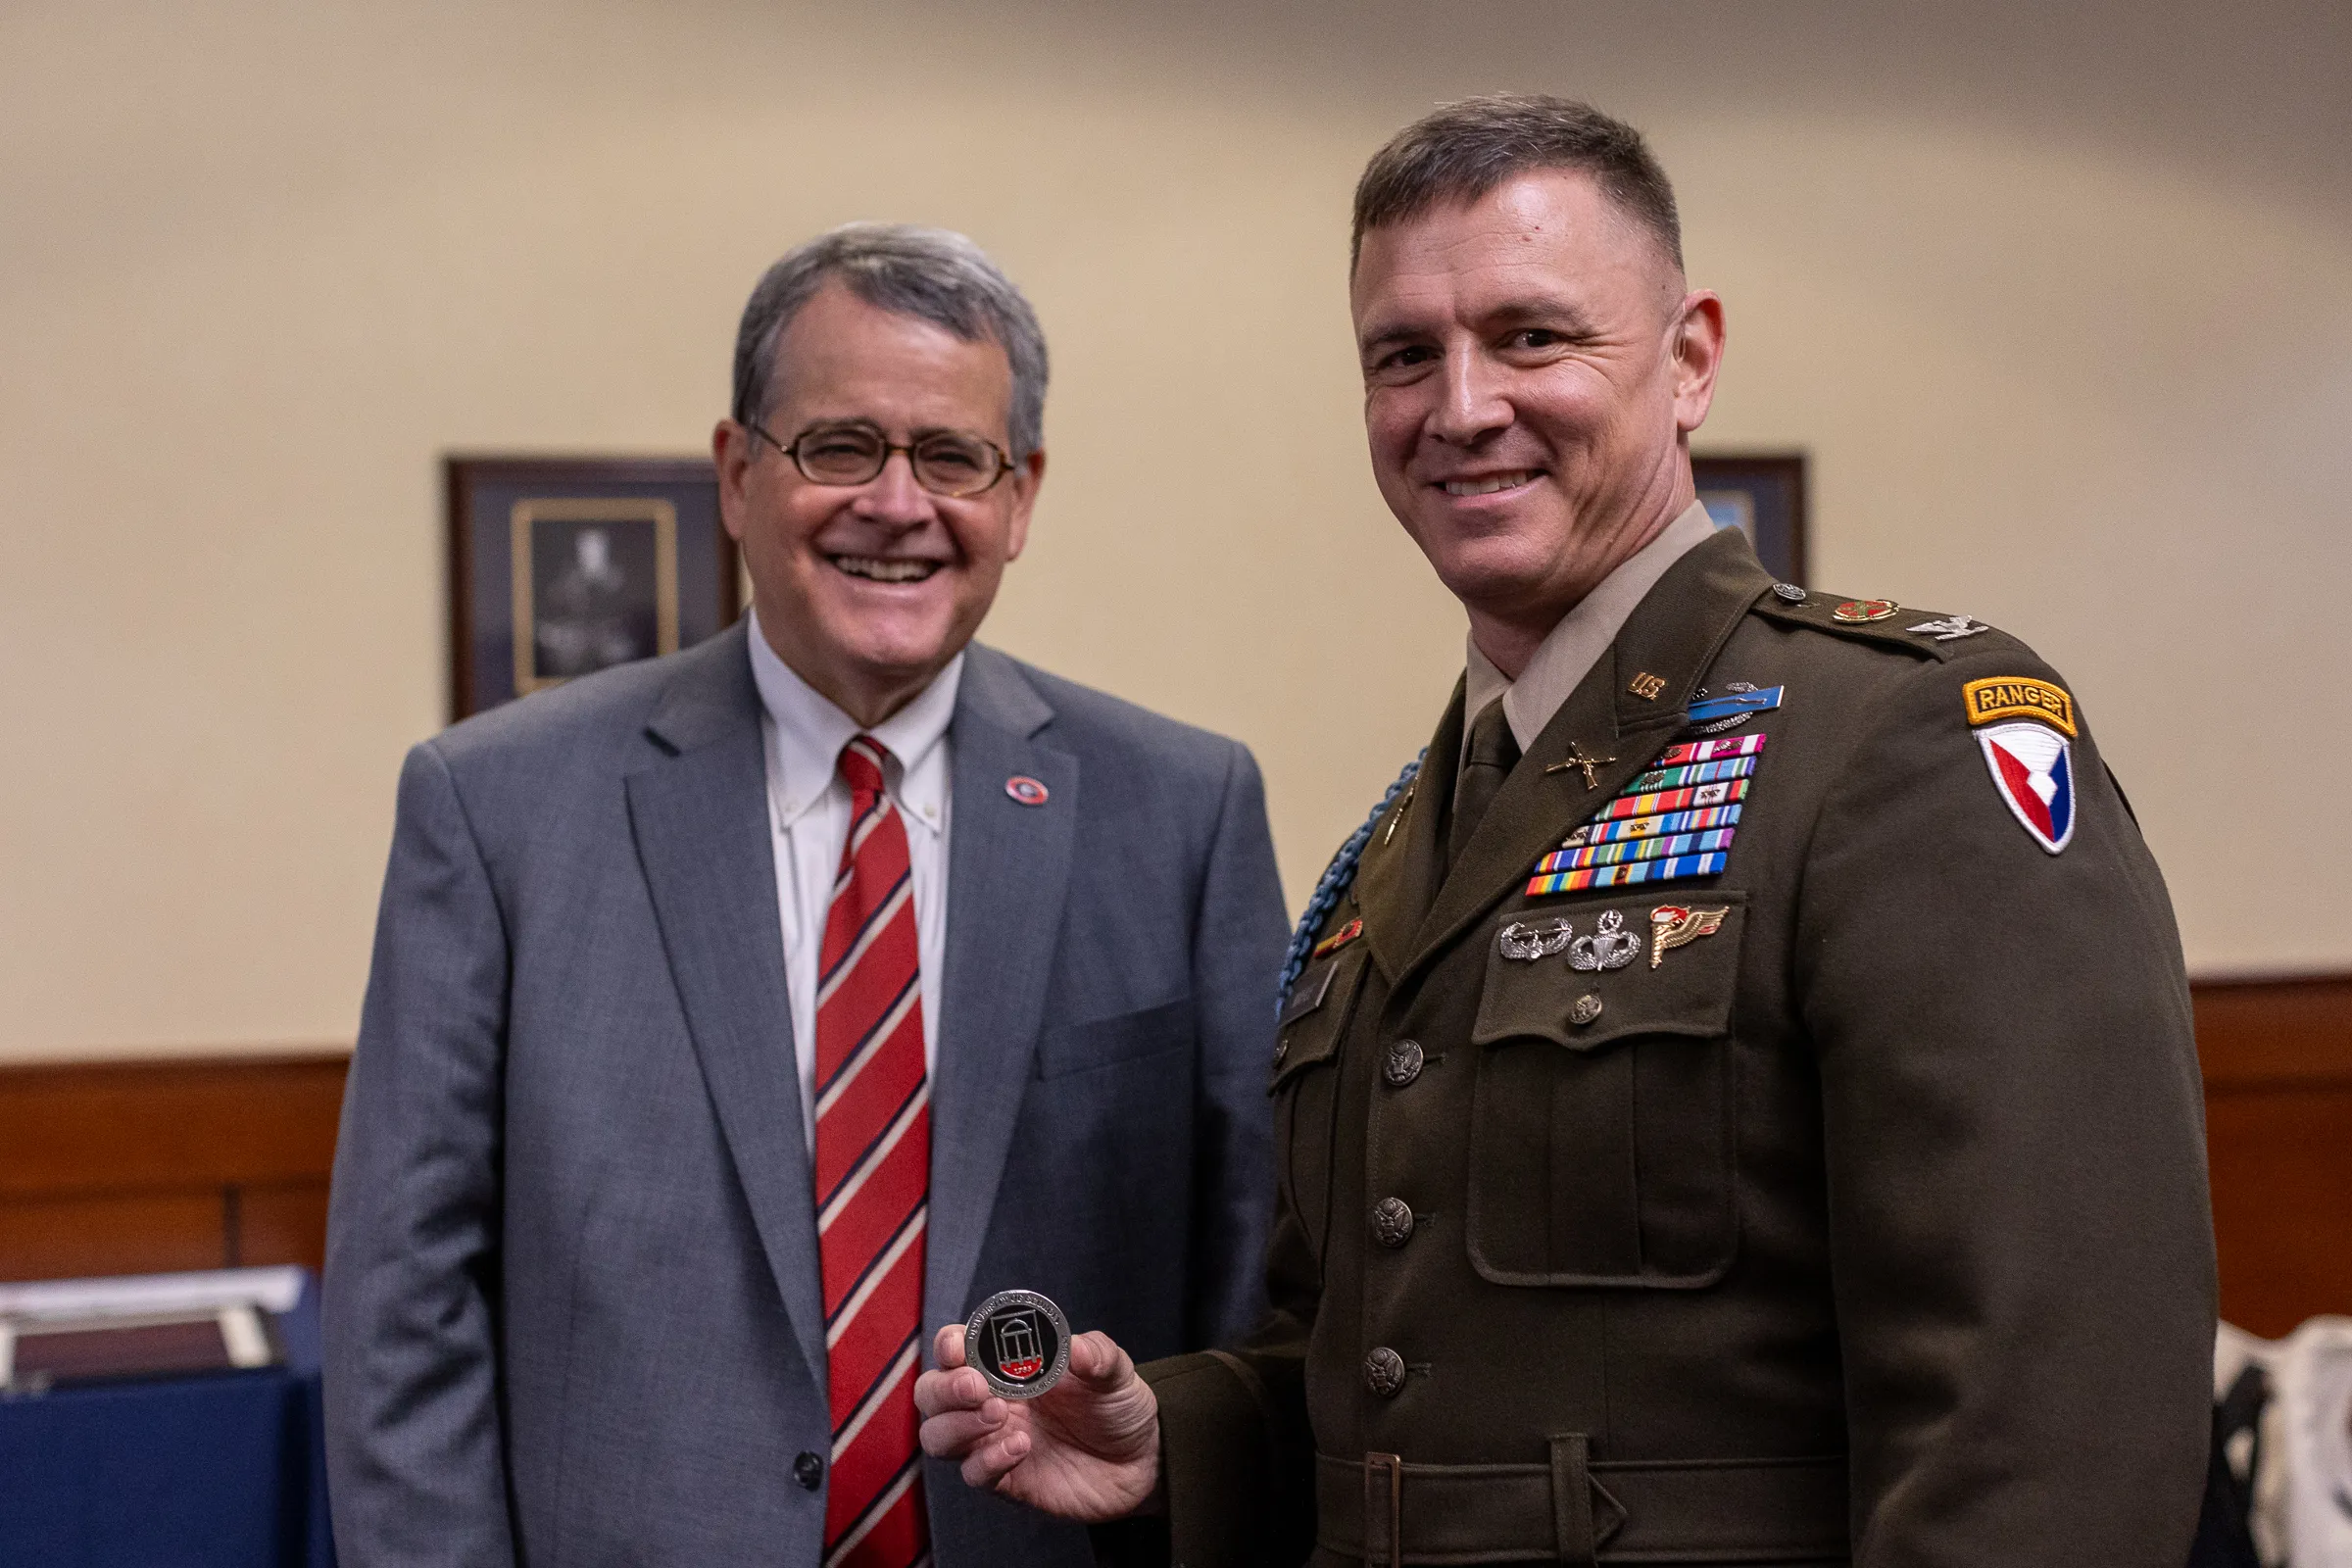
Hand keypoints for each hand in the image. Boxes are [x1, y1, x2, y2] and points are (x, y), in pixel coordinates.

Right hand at [914, 1321, 1162, 1520]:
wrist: (1142, 1462)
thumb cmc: (1117, 1406)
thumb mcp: (1115, 1372)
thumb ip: (1098, 1355)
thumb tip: (1076, 1348)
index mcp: (1006, 1366)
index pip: (956, 1349)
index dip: (949, 1345)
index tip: (957, 1347)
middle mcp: (990, 1401)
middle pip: (932, 1393)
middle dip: (944, 1388)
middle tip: (977, 1387)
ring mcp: (993, 1442)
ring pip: (938, 1436)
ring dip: (957, 1424)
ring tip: (999, 1414)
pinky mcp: (1006, 1480)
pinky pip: (975, 1473)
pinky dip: (988, 1459)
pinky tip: (1020, 1446)